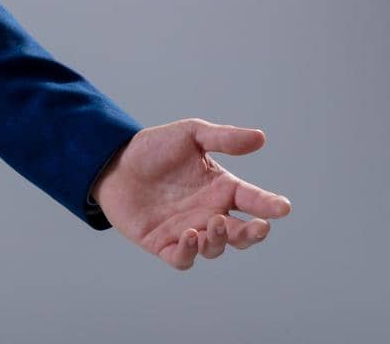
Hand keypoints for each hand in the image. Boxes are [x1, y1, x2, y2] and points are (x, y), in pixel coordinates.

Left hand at [92, 118, 291, 269]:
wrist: (111, 161)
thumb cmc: (152, 148)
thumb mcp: (189, 135)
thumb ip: (222, 138)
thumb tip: (260, 137)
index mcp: (221, 189)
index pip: (253, 200)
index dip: (269, 205)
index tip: (282, 207)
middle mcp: (209, 213)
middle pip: (241, 233)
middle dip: (253, 233)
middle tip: (258, 226)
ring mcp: (188, 230)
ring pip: (215, 248)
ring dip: (221, 240)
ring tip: (215, 223)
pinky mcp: (163, 243)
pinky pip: (183, 258)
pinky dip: (190, 253)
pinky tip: (191, 235)